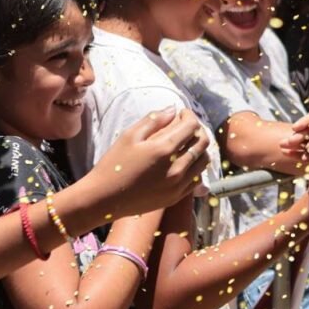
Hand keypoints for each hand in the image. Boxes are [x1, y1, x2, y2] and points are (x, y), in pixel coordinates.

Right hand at [87, 108, 210, 218]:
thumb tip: (172, 110)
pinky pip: (197, 178)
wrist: (104, 199)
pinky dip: (195, 166)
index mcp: (164, 150)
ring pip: (204, 161)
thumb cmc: (113, 164)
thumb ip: (153, 120)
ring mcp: (178, 185)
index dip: (189, 115)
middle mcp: (176, 168)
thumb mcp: (129, 136)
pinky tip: (183, 162)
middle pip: (202, 142)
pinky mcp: (176, 197)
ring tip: (187, 144)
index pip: (191, 126)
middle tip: (186, 126)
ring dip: (199, 148)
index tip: (181, 113)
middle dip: (198, 129)